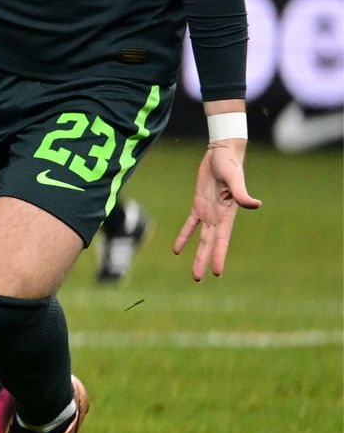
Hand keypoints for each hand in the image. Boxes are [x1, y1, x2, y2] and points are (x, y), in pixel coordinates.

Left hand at [172, 141, 261, 280]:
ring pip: (201, 238)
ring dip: (197, 254)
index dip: (219, 255)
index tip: (217, 272)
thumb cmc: (230, 164)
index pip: (222, 240)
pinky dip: (184, 236)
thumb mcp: (234, 178)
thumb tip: (255, 204)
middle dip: (205, 260)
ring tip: (193, 272)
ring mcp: (208, 211)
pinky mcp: (199, 204)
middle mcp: (218, 217)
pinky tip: (177, 250)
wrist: (222, 153)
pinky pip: (191, 224)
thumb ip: (242, 193)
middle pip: (210, 244)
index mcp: (227, 214)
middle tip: (198, 278)